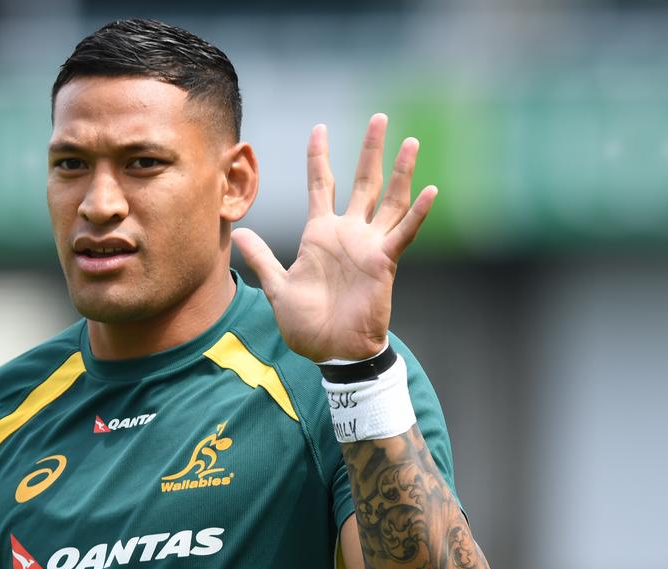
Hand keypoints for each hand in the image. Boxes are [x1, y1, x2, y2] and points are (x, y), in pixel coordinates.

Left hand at [232, 114, 435, 361]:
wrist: (330, 352)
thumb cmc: (308, 324)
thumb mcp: (278, 287)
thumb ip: (262, 258)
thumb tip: (238, 234)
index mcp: (321, 235)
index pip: (321, 185)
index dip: (319, 157)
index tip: (319, 127)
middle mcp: (348, 234)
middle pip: (363, 182)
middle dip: (370, 150)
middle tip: (379, 118)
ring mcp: (368, 246)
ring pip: (389, 200)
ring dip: (400, 172)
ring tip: (410, 142)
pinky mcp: (383, 263)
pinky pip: (402, 234)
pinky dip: (417, 213)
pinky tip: (429, 190)